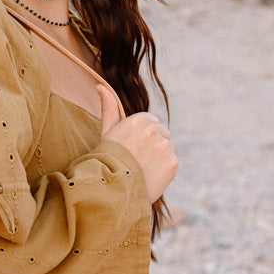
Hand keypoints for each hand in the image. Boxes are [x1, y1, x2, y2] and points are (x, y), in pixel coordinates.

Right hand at [97, 85, 177, 202]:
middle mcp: (155, 130)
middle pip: (162, 134)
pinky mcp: (173, 162)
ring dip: (159, 157)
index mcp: (140, 120)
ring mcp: (165, 146)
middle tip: (137, 160)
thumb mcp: (106, 131)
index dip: (141, 137)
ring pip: (167, 148)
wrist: (113, 187)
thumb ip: (109, 107)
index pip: (151, 123)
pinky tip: (150, 175)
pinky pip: (172, 162)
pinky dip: (164, 169)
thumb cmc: (106, 158)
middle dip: (153, 145)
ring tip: (142, 169)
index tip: (132, 148)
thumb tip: (100, 85)